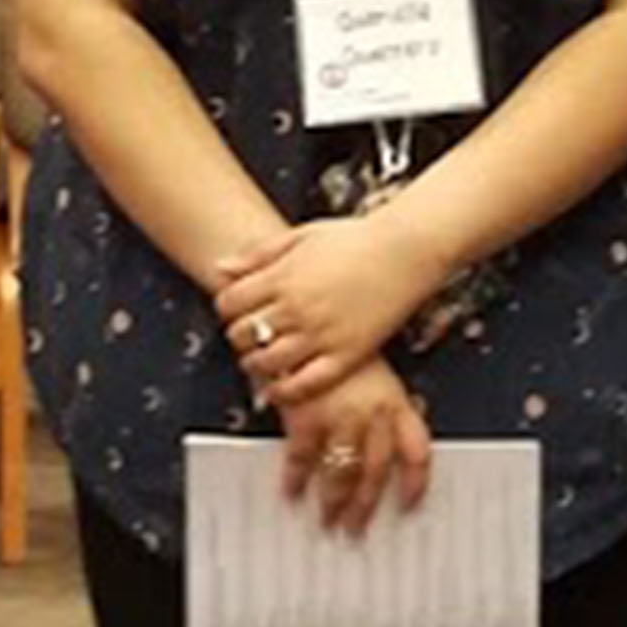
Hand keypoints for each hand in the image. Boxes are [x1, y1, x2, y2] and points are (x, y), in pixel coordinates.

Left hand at [211, 214, 452, 408]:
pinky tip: (280, 387)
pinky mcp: (345, 355)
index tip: (236, 311)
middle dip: (240, 336)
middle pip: (242, 334)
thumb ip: (258, 254)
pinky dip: (285, 391)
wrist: (405, 250)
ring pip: (266, 362)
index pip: (228, 304)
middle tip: (249, 335)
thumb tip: (221, 267)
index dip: (227, 310)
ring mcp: (320, 334)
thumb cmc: (356, 239)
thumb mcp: (301, 235)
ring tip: (262, 360)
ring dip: (256, 364)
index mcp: (282, 276)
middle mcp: (297, 307)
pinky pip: (304, 384)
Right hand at [271, 353, 432, 537]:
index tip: (408, 504)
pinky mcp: (307, 417)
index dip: (414, 483)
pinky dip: (296, 479)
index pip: (415, 452)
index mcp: (395, 403)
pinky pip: (303, 459)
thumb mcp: (374, 370)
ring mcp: (340, 418)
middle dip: (365, 505)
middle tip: (357, 527)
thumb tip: (397, 427)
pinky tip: (292, 491)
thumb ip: (386, 403)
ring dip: (334, 502)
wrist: (307, 323)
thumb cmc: (339, 341)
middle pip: (375, 473)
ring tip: (327, 521)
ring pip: (341, 473)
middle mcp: (372, 415)